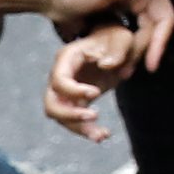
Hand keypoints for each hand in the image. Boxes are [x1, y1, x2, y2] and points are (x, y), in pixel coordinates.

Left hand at [43, 0, 173, 67]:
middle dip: (143, 52)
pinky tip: (114, 64)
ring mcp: (126, 10)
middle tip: (127, 70)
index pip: (165, 18)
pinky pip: (126, 39)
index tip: (151, 65)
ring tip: (120, 72)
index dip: (161, 42)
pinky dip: (122, 52)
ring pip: (140, 37)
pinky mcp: (113, 20)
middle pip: (153, 31)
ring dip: (133, 55)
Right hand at [44, 25, 139, 141]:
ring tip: (102, 135)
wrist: (115, 44)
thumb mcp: (122, 38)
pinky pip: (74, 121)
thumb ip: (118, 50)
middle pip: (51, 103)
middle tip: (93, 116)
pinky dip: (87, 130)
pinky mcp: (76, 101)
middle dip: (69, 115)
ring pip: (61, 117)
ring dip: (78, 129)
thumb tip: (106, 65)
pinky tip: (104, 135)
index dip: (73, 90)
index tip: (96, 93)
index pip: (59, 79)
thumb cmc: (116, 37)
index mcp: (68, 58)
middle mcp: (61, 76)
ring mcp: (66, 91)